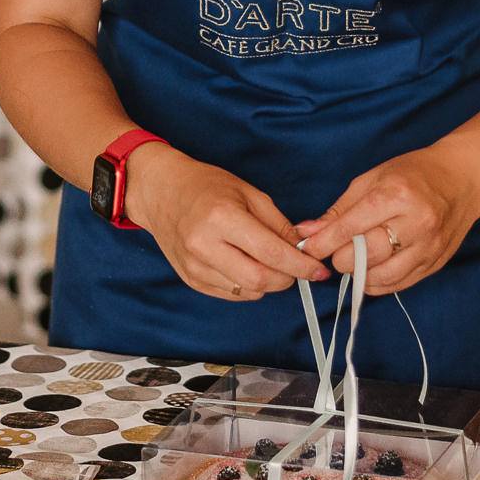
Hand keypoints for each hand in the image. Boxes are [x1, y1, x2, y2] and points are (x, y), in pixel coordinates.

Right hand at [124, 143, 329, 301]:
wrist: (161, 192)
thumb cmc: (206, 186)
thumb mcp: (249, 193)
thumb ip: (278, 224)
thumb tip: (303, 250)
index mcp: (222, 218)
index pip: (271, 253)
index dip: (300, 265)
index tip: (318, 270)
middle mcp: (204, 246)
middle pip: (259, 280)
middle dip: (287, 278)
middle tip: (296, 267)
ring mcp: (194, 266)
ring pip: (247, 292)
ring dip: (268, 283)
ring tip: (268, 261)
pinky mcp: (191, 279)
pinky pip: (231, 294)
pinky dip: (248, 286)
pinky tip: (248, 265)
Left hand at [295, 147, 479, 295]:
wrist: (463, 179)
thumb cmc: (414, 173)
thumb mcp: (372, 180)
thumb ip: (338, 211)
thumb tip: (307, 234)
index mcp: (396, 195)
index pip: (349, 229)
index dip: (322, 243)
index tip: (307, 248)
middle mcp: (415, 223)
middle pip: (364, 257)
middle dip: (340, 257)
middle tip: (337, 249)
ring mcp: (429, 247)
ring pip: (380, 277)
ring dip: (358, 273)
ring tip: (355, 258)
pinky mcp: (436, 263)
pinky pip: (398, 285)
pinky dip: (377, 283)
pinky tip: (371, 270)